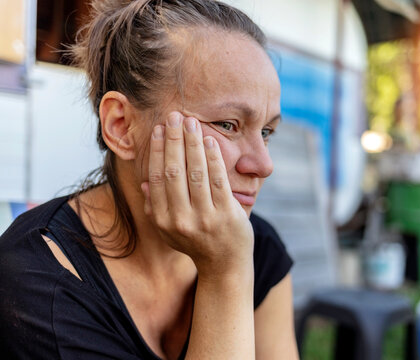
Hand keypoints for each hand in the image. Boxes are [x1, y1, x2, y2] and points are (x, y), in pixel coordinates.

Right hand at [141, 111, 253, 277]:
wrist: (225, 265)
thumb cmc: (196, 243)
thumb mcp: (169, 230)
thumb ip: (157, 207)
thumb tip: (145, 182)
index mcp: (164, 220)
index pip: (157, 178)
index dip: (157, 151)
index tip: (159, 130)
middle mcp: (181, 220)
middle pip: (174, 171)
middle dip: (174, 140)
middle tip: (174, 116)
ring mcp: (206, 218)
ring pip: (196, 172)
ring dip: (193, 143)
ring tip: (191, 122)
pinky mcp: (227, 214)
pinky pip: (218, 180)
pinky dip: (213, 158)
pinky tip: (210, 141)